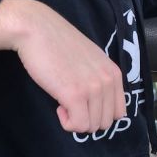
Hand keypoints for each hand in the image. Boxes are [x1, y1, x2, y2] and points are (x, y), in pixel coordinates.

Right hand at [0, 0, 124, 132]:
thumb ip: (99, 79)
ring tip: (63, 102)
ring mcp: (92, 89)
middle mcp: (107, 81)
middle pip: (105, 122)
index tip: (83, 104)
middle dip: (86, 118)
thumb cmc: (58, 44)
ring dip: (75, 120)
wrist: (37, 30)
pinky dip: (67, 123)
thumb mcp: (91, 59)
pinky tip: (58, 106)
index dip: (98, 113)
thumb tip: (96, 105)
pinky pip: (78, 126)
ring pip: (91, 126)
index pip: (118, 112)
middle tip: (70, 103)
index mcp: (114, 73)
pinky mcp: (74, 95)